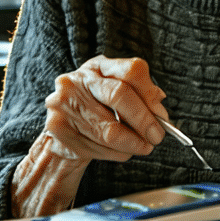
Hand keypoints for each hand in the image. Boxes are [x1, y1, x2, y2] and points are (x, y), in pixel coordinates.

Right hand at [41, 55, 167, 162]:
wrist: (64, 131)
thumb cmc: (98, 111)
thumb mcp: (119, 97)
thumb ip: (142, 100)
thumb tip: (160, 115)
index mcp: (99, 67)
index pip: (131, 70)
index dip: (150, 94)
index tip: (162, 116)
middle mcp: (79, 79)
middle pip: (119, 95)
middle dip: (143, 120)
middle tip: (156, 137)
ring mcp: (64, 101)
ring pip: (109, 130)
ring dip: (132, 144)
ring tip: (141, 147)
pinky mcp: (57, 127)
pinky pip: (96, 147)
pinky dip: (116, 154)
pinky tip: (119, 151)